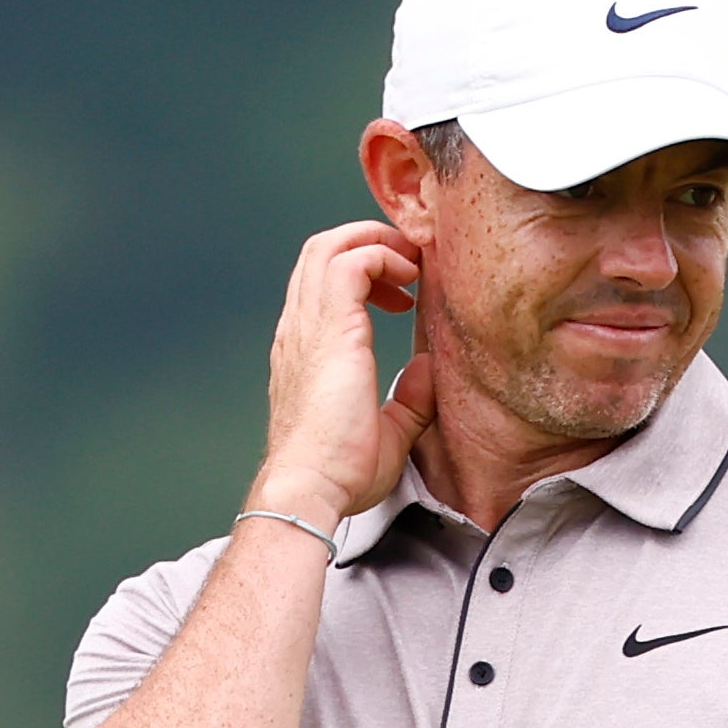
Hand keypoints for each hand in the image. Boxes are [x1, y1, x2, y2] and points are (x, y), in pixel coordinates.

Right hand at [255, 221, 432, 526]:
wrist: (311, 486)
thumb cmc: (340, 472)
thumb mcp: (388, 432)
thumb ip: (408, 400)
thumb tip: (426, 371)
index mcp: (307, 349)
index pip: (322, 282)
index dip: (363, 269)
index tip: (403, 291)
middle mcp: (301, 329)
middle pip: (321, 250)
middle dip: (369, 240)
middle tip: (409, 261)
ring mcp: (309, 326)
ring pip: (330, 245)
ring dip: (376, 241)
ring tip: (412, 262)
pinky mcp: (330, 330)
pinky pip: (350, 263)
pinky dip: (381, 256)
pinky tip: (409, 281)